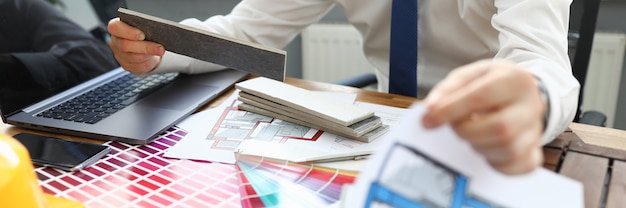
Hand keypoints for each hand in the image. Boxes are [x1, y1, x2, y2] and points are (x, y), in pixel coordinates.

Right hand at [107, 18, 164, 73]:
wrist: (145, 45)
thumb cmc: (143, 31)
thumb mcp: (143, 25)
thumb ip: (144, 25)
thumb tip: (156, 28)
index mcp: (116, 28)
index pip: (115, 28)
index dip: (128, 32)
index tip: (142, 35)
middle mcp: (115, 42)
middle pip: (125, 45)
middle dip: (144, 46)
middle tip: (159, 47)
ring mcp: (119, 55)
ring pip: (133, 57)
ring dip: (149, 54)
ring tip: (160, 51)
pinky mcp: (127, 66)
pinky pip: (138, 66)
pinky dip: (149, 62)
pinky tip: (155, 58)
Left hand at [421, 59, 545, 174]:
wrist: (518, 93)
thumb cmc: (489, 84)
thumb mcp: (468, 76)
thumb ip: (447, 90)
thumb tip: (430, 109)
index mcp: (515, 79)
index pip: (480, 97)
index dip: (450, 111)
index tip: (427, 121)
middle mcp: (532, 105)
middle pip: (500, 128)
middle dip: (466, 131)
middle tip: (455, 126)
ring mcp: (536, 131)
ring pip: (507, 149)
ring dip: (477, 146)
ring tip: (470, 134)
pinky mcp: (534, 153)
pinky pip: (517, 167)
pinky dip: (494, 163)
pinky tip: (484, 149)